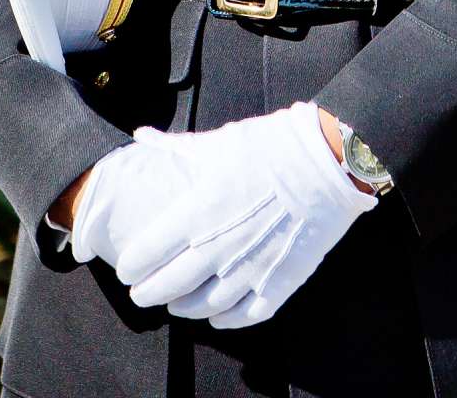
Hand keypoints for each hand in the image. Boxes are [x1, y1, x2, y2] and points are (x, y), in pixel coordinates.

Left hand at [74, 102, 374, 329]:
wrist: (330, 158)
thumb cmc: (270, 145)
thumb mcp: (218, 143)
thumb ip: (175, 146)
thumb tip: (140, 135)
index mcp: (198, 211)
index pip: (148, 253)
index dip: (133, 266)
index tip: (127, 270)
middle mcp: (219, 247)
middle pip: (169, 287)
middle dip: (149, 293)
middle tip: (141, 294)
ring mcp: (251, 268)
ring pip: (204, 306)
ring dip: (184, 308)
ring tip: (177, 305)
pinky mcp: (282, 281)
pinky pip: (246, 315)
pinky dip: (226, 320)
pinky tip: (217, 316)